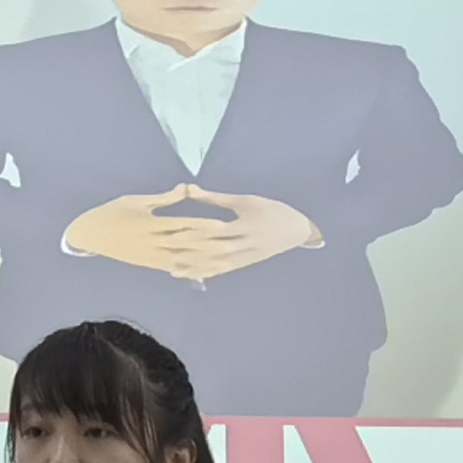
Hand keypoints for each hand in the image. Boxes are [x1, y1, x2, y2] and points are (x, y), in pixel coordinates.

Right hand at [64, 189, 221, 277]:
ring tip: (223, 262)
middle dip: (208, 246)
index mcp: (151, 224)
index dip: (203, 225)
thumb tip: (186, 188)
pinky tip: (203, 272)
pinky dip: (188, 271)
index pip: (182, 224)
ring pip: (182, 260)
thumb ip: (164, 198)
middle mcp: (153, 243)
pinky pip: (172, 269)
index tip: (222, 224)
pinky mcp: (149, 265)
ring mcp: (151, 257)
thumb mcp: (137, 201)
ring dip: (203, 262)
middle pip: (185, 245)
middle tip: (231, 245)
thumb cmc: (113, 212)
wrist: (91, 235)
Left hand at [149, 190, 326, 281]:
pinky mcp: (244, 264)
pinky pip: (222, 271)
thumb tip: (189, 188)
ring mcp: (245, 258)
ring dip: (194, 267)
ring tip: (170, 268)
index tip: (172, 233)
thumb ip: (215, 198)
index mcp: (245, 225)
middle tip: (166, 252)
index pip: (215, 232)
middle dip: (189, 253)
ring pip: (216, 265)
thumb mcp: (245, 200)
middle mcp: (245, 245)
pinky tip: (188, 274)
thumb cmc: (270, 210)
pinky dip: (205, 272)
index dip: (193, 234)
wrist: (297, 230)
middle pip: (213, 251)